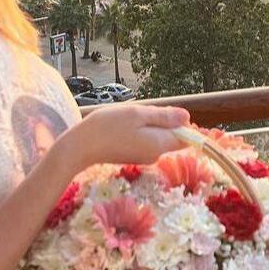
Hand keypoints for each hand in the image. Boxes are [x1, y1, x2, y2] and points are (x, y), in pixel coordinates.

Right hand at [55, 103, 191, 177]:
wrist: (81, 147)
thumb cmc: (108, 127)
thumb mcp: (137, 114)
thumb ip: (164, 116)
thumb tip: (187, 118)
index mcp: (160, 144)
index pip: (186, 138)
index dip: (182, 124)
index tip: (164, 112)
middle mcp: (155, 154)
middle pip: (170, 136)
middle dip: (160, 121)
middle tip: (139, 112)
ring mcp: (143, 157)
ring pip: (155, 137)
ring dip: (146, 125)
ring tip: (127, 118)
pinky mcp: (132, 156)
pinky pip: (144, 141)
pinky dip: (137, 131)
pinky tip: (121, 126)